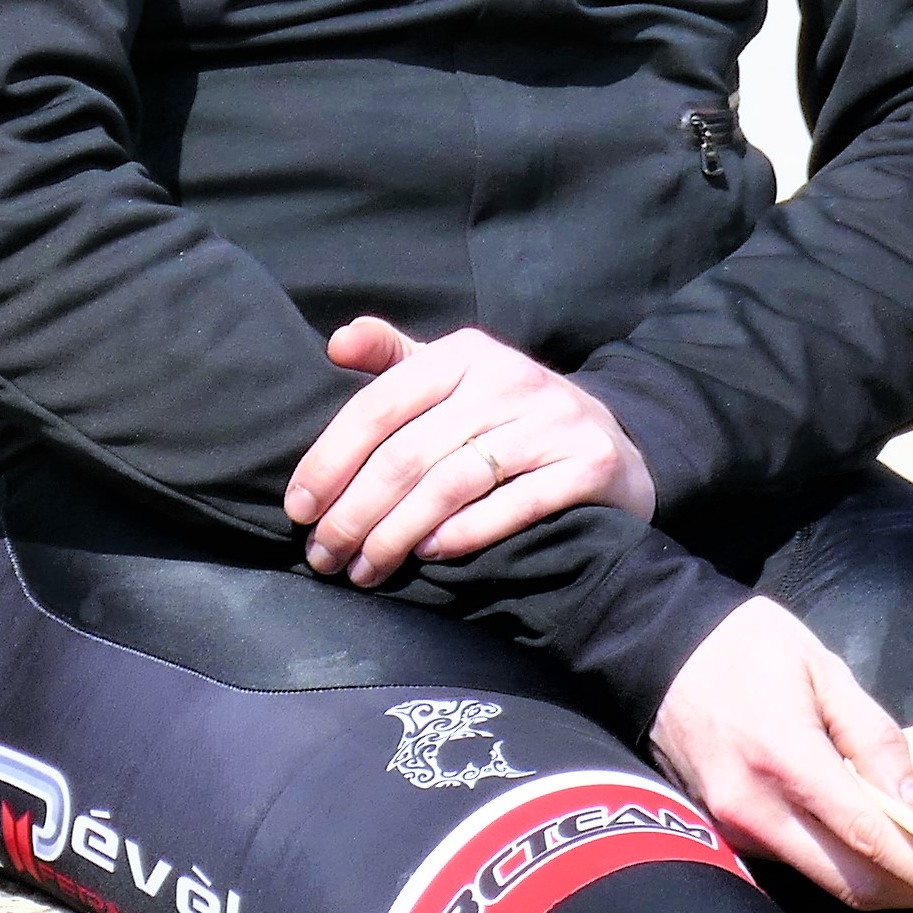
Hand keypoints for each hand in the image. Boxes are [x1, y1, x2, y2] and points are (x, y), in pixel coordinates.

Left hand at [287, 320, 655, 585]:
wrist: (613, 443)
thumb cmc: (509, 416)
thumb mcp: (456, 375)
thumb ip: (394, 359)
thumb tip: (336, 344)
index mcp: (465, 353)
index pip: (379, 406)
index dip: (330, 460)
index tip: (299, 509)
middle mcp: (509, 379)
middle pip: (407, 455)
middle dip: (354, 514)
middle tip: (324, 557)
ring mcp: (552, 422)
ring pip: (450, 485)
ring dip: (396, 535)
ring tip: (365, 569)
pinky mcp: (586, 465)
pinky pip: (511, 506)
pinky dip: (463, 534)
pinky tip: (429, 555)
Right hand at [648, 598, 912, 912]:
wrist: (659, 648)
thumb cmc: (749, 648)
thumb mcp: (827, 670)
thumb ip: (876, 740)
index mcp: (786, 758)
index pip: (869, 838)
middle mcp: (755, 808)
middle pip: (850, 883)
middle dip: (911, 893)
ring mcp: (734, 827)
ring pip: (823, 880)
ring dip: (878, 881)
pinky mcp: (725, 832)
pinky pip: (796, 863)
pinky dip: (840, 863)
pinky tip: (866, 842)